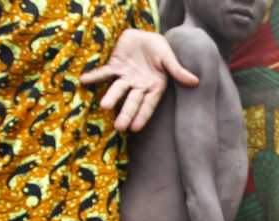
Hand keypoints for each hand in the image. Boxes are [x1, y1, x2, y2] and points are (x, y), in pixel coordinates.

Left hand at [79, 28, 198, 131]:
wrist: (145, 35)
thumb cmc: (160, 48)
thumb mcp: (169, 58)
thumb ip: (178, 71)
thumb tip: (195, 82)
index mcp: (154, 87)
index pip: (148, 105)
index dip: (142, 115)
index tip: (135, 128)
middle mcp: (139, 86)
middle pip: (131, 102)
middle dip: (125, 113)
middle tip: (119, 127)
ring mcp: (125, 77)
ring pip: (117, 89)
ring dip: (111, 97)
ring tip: (104, 105)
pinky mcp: (115, 66)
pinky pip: (103, 73)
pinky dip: (94, 76)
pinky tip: (84, 80)